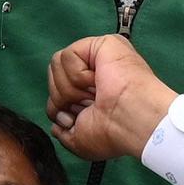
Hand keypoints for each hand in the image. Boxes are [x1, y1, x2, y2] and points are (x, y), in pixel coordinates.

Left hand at [47, 35, 173, 162]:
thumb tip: (58, 120)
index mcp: (93, 93)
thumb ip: (63, 131)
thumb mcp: (80, 140)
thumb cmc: (114, 133)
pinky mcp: (101, 44)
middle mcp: (96, 72)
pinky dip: (77, 75)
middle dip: (64, 97)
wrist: (129, 122)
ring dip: (70, 88)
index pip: (58, 90)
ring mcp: (98, 57)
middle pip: (54, 76)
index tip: (77, 118)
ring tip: (93, 95)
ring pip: (57, 64)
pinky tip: (97, 81)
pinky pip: (68, 56)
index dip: (60, 106)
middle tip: (87, 106)